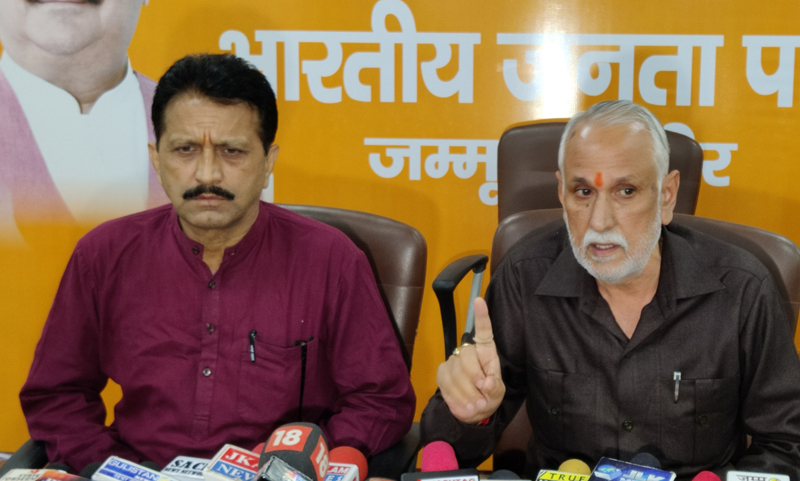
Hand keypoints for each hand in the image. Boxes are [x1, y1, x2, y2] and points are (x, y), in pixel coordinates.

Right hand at [436, 297, 504, 423]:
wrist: (471, 412)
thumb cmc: (488, 397)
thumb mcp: (497, 395)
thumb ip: (494, 388)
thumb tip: (486, 383)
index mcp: (486, 353)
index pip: (484, 332)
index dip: (481, 317)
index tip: (479, 301)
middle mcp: (468, 353)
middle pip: (467, 355)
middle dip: (474, 378)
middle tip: (482, 400)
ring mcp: (453, 361)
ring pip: (456, 372)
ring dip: (467, 394)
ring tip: (475, 407)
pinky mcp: (442, 372)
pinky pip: (446, 382)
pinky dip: (456, 398)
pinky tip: (463, 405)